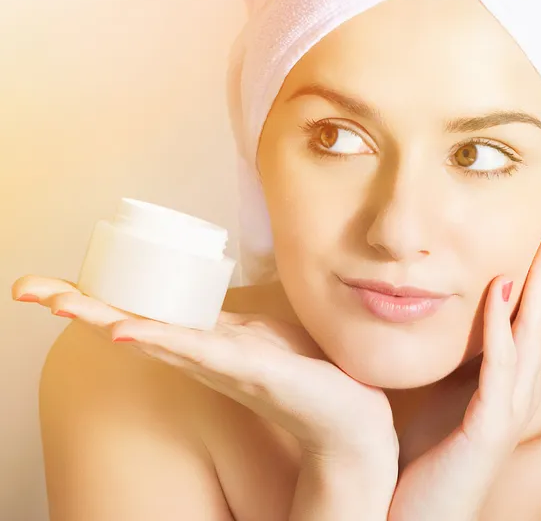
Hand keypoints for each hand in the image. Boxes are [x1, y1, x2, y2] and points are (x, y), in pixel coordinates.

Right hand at [11, 276, 398, 467]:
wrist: (347, 415)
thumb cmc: (302, 372)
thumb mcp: (257, 336)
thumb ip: (227, 324)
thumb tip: (211, 302)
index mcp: (199, 343)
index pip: (137, 317)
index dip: (95, 302)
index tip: (48, 287)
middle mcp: (198, 355)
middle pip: (128, 326)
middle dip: (80, 307)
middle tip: (30, 289)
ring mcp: (218, 363)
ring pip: (153, 336)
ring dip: (106, 318)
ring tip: (63, 303)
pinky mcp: (248, 368)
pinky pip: (199, 351)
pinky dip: (163, 340)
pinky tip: (131, 332)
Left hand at [388, 192, 540, 520]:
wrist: (407, 516)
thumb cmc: (421, 452)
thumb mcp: (439, 388)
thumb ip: (452, 350)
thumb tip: (444, 305)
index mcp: (504, 373)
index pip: (530, 304)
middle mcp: (515, 385)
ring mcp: (506, 408)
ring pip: (534, 330)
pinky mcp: (485, 430)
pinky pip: (498, 368)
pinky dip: (500, 327)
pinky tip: (501, 288)